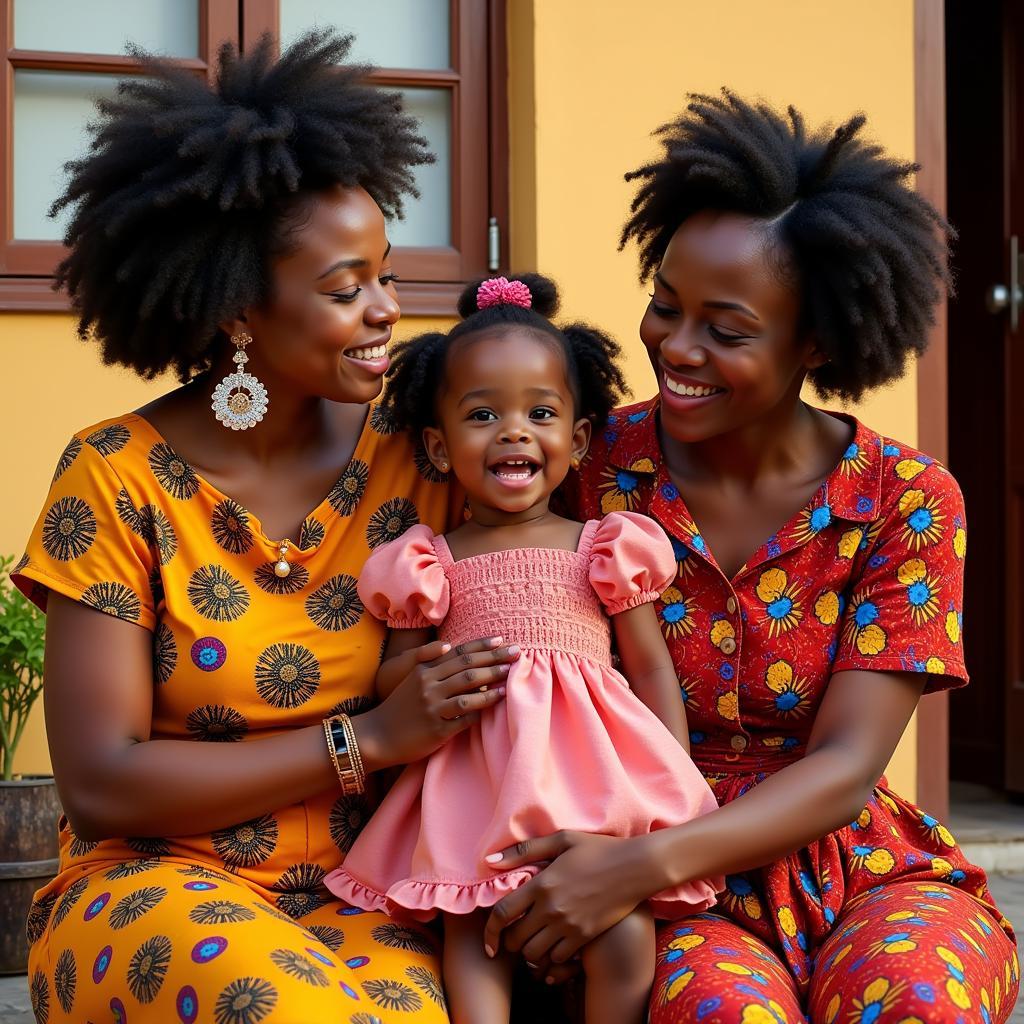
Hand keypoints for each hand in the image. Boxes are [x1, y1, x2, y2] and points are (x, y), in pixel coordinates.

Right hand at [354, 637, 517, 768]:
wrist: (377, 736)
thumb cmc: (399, 707)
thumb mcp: (409, 678)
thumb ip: (428, 661)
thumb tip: (449, 646)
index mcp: (424, 671)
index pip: (459, 653)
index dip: (482, 646)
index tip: (502, 640)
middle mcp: (429, 686)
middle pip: (468, 668)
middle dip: (495, 659)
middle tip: (518, 653)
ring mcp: (433, 707)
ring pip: (468, 691)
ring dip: (492, 683)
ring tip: (509, 678)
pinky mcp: (436, 729)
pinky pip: (464, 718)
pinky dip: (481, 709)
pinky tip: (496, 703)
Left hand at [482, 831, 650, 966]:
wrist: (635, 868)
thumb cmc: (597, 849)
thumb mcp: (561, 840)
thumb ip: (523, 851)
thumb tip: (489, 861)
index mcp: (542, 883)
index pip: (503, 914)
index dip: (489, 931)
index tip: (488, 942)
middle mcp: (552, 908)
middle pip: (516, 939)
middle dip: (509, 942)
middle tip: (513, 936)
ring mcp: (569, 925)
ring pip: (534, 954)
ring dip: (528, 951)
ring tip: (532, 941)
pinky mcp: (584, 936)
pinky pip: (557, 958)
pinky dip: (550, 956)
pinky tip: (553, 944)